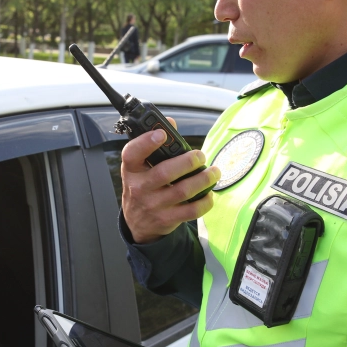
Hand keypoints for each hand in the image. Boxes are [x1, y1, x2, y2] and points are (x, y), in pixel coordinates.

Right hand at [120, 124, 219, 243]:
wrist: (137, 223)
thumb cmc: (143, 187)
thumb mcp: (140, 168)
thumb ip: (155, 146)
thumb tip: (170, 123)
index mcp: (132, 170)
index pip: (132, 154)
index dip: (146, 142)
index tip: (161, 134)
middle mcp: (139, 188)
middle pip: (165, 173)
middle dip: (188, 162)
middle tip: (200, 155)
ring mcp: (153, 205)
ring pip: (182, 191)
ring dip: (203, 180)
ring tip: (214, 172)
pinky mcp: (167, 220)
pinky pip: (191, 211)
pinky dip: (204, 202)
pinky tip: (208, 193)